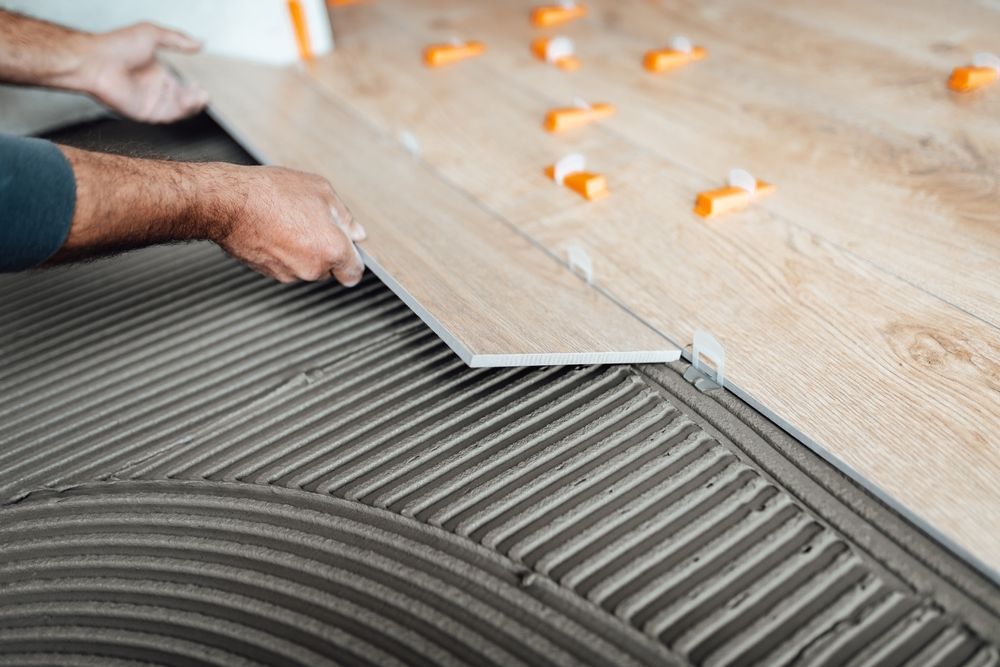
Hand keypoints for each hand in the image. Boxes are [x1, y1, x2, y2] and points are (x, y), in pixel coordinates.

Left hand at [79, 22, 207, 122]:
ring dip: (191, 105)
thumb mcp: (151, 34)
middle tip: (203, 93)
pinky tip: (188, 102)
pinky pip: (168, 116)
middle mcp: (154, 89)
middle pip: (183, 99)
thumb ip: (177, 39)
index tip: (202, 82)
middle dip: (195, 98)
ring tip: (200, 97)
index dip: (193, 87)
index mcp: (157, 72)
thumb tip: (200, 43)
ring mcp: (150, 102)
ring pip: (178, 109)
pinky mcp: (145, 113)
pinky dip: (181, 112)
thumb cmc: (117, 45)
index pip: (182, 85)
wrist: (95, 61)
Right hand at [213, 165, 366, 285]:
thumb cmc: (273, 193)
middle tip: (312, 224)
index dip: (351, 260)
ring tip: (289, 222)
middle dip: (326, 252)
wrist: (229, 204)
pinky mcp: (269, 274)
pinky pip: (286, 266)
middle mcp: (313, 268)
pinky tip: (275, 230)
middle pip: (329, 270)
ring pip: (306, 268)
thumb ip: (345, 217)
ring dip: (304, 252)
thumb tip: (356, 233)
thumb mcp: (320, 191)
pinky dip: (284, 253)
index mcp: (332, 250)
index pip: (353, 274)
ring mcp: (290, 274)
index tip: (347, 250)